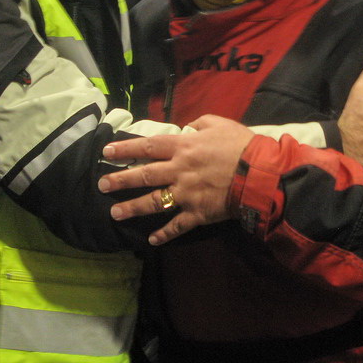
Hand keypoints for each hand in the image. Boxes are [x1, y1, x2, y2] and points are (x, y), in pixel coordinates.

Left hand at [99, 115, 254, 245]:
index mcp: (183, 147)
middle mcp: (179, 170)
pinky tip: (151, 240)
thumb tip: (187, 127)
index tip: (107, 151)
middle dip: (120, 180)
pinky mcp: (197, 213)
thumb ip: (199, 123)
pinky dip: (164, 234)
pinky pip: (177, 225)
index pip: (147, 146)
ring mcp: (186, 194)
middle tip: (101, 185)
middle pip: (144, 175)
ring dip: (132, 208)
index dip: (126, 148)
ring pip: (153, 202)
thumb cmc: (241, 145)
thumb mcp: (220, 123)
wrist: (260, 173)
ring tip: (114, 213)